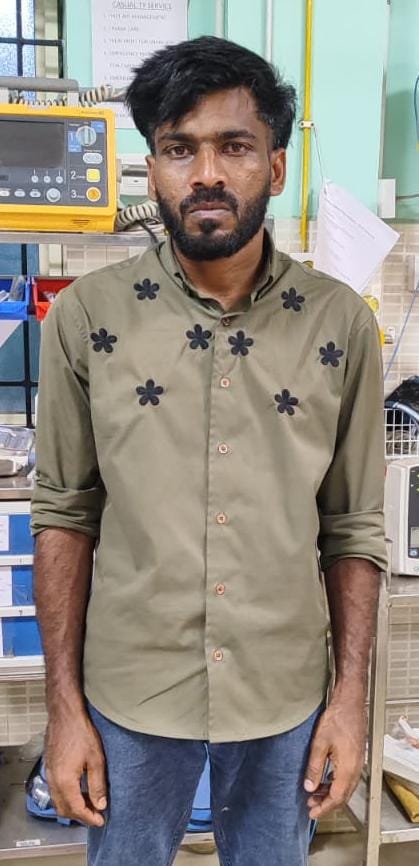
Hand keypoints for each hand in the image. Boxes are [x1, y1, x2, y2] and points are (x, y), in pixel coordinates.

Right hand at [45, 709, 106, 827]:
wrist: (65, 715)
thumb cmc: (81, 732)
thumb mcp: (96, 759)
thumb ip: (97, 785)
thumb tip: (101, 804)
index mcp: (65, 781)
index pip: (76, 809)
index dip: (89, 818)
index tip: (101, 820)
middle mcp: (54, 781)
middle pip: (65, 810)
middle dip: (80, 816)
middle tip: (96, 815)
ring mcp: (49, 774)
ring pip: (58, 802)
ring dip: (73, 807)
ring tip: (90, 804)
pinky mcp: (50, 768)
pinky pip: (55, 791)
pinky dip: (67, 797)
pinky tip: (79, 791)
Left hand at [304, 696, 366, 818]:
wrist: (350, 703)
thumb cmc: (337, 718)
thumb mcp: (320, 743)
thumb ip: (314, 767)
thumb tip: (309, 786)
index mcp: (348, 768)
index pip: (337, 797)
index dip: (324, 808)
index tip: (312, 813)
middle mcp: (356, 769)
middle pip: (343, 795)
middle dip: (327, 803)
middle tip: (311, 806)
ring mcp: (358, 763)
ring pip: (346, 787)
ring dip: (331, 793)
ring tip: (314, 794)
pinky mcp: (356, 757)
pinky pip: (348, 778)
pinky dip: (336, 784)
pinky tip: (325, 780)